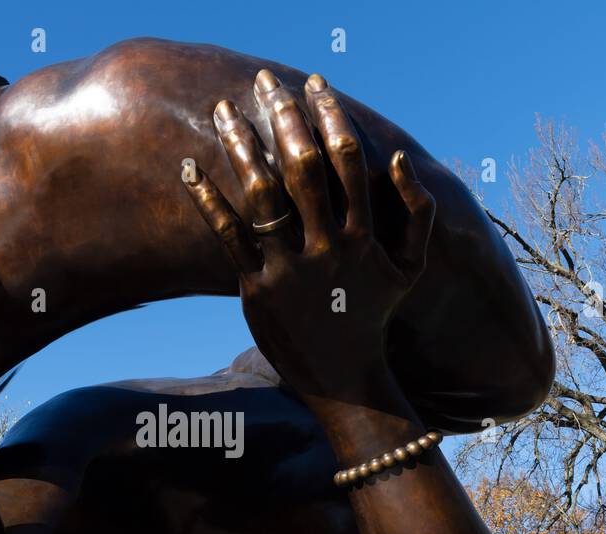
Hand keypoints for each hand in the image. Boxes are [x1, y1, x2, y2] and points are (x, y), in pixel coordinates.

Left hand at [182, 70, 434, 404]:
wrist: (346, 379)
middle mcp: (327, 247)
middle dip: (284, 116)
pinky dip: (207, 199)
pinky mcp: (257, 288)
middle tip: (265, 82)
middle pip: (304, 166)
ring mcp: (291, 267)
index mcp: (363, 235)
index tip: (314, 83)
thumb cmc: (373, 315)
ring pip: (262, 193)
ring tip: (222, 109)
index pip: (347, 159)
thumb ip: (417, 212)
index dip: (330, 115)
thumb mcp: (409, 267)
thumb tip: (395, 156)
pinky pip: (228, 235)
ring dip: (240, 144)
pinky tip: (188, 169)